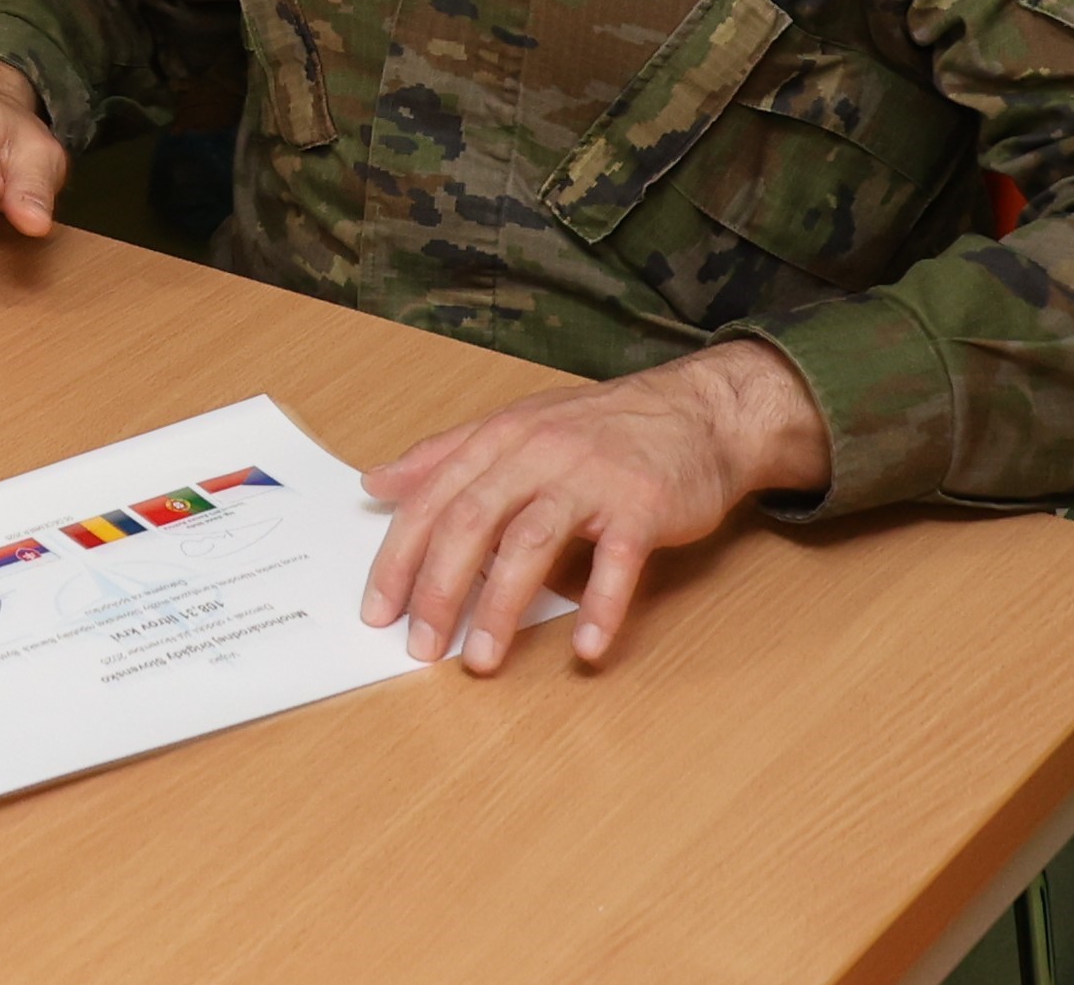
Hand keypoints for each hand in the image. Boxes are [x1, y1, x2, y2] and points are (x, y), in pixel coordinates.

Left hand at [358, 340, 829, 672]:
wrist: (698, 412)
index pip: (433, 501)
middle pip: (472, 522)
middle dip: (438, 590)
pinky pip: (616, 563)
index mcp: (501, 439)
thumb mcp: (516, 427)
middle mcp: (539, 453)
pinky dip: (600, 608)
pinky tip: (585, 648)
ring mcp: (593, 479)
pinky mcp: (644, 506)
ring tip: (480, 660)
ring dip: (501, 607)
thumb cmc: (602, 427)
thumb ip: (444, 457)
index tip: (378, 613)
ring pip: (532, 543)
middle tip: (420, 647)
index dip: (399, 559)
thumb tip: (375, 483)